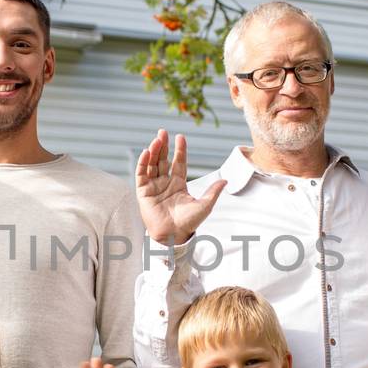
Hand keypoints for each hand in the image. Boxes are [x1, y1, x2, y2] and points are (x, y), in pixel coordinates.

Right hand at [135, 129, 224, 245]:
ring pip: (152, 165)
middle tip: (162, 132)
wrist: (173, 235)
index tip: (180, 137)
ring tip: (156, 139)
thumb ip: (213, 192)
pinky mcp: (143, 193)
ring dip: (153, 152)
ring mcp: (154, 187)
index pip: (178, 163)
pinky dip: (143, 163)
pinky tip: (146, 153)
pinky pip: (141, 175)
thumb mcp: (204, 205)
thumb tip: (226, 180)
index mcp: (179, 184)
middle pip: (163, 160)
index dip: (179, 150)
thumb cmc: (189, 223)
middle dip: (163, 146)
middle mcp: (165, 183)